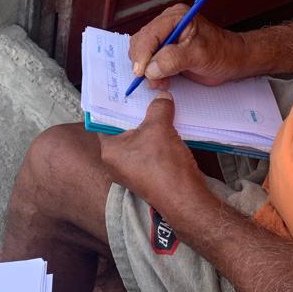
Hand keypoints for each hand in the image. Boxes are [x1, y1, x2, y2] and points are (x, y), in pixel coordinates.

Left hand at [98, 93, 210, 213]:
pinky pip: (152, 152)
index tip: (129, 93)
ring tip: (164, 110)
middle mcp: (117, 163)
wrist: (185, 198)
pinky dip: (161, 141)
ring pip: (141, 142)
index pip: (107, 122)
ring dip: (153, 128)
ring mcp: (133, 172)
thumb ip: (158, 108)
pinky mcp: (150, 177)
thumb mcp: (159, 127)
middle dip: (140, 115)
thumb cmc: (163, 164)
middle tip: (149, 97)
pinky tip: (173, 129)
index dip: (118, 106)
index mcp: (109, 151)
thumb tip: (162, 97)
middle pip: (126, 131)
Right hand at [128, 4, 247, 89]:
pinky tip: (164, 80)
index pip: (149, 34)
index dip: (142, 54)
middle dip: (144, 63)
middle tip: (155, 81)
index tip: (141, 73)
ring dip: (147, 70)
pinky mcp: (165, 51)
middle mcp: (166, 24)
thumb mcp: (198, 55)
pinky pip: (149, 62)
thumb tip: (149, 69)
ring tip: (162, 81)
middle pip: (141, 43)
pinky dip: (152, 73)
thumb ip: (173, 59)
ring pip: (142, 53)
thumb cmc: (221, 53)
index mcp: (174, 17)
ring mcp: (165, 38)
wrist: (233, 60)